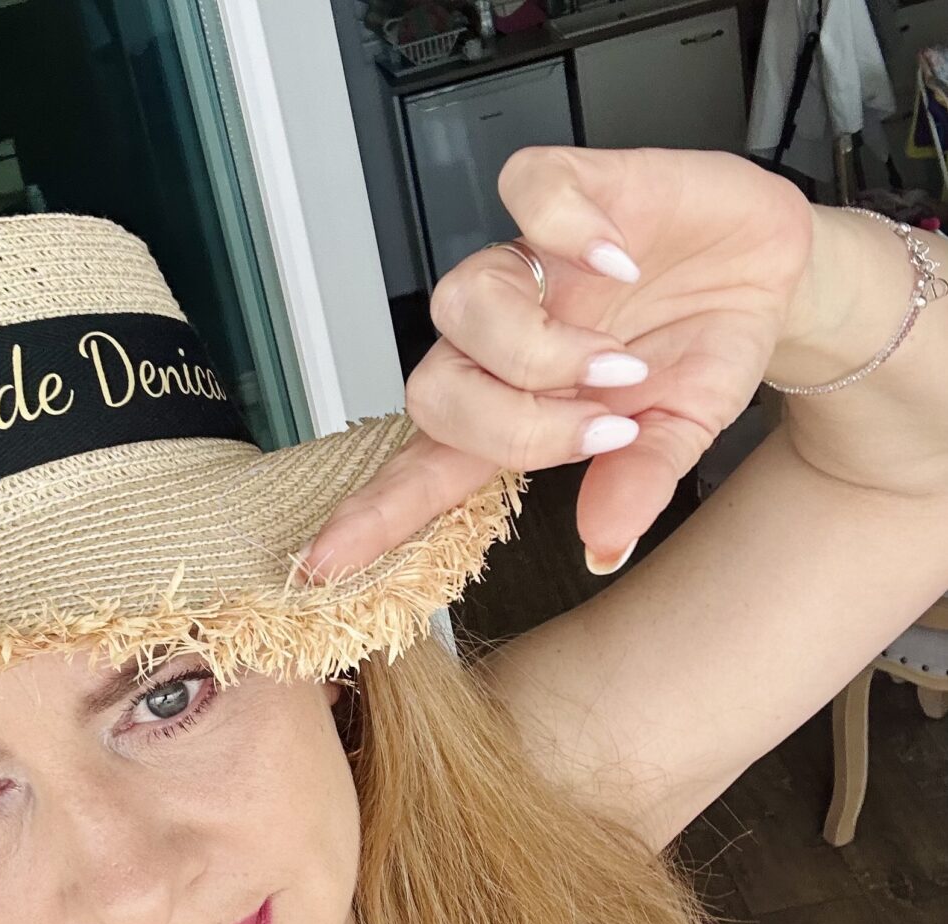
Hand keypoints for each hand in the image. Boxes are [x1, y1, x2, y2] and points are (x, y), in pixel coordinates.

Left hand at [293, 145, 813, 579]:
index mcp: (521, 409)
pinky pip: (527, 191)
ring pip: (461, 301)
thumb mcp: (682, 432)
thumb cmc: (706, 348)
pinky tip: (620, 260)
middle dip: (514, 425)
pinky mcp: (570, 191)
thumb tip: (603, 543)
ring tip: (623, 359)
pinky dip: (570, 228)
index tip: (321, 562)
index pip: (426, 468)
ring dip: (541, 347)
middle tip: (602, 427)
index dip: (374, 512)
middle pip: (434, 391)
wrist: (771, 272)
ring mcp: (532, 266)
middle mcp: (507, 341)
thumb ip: (638, 481)